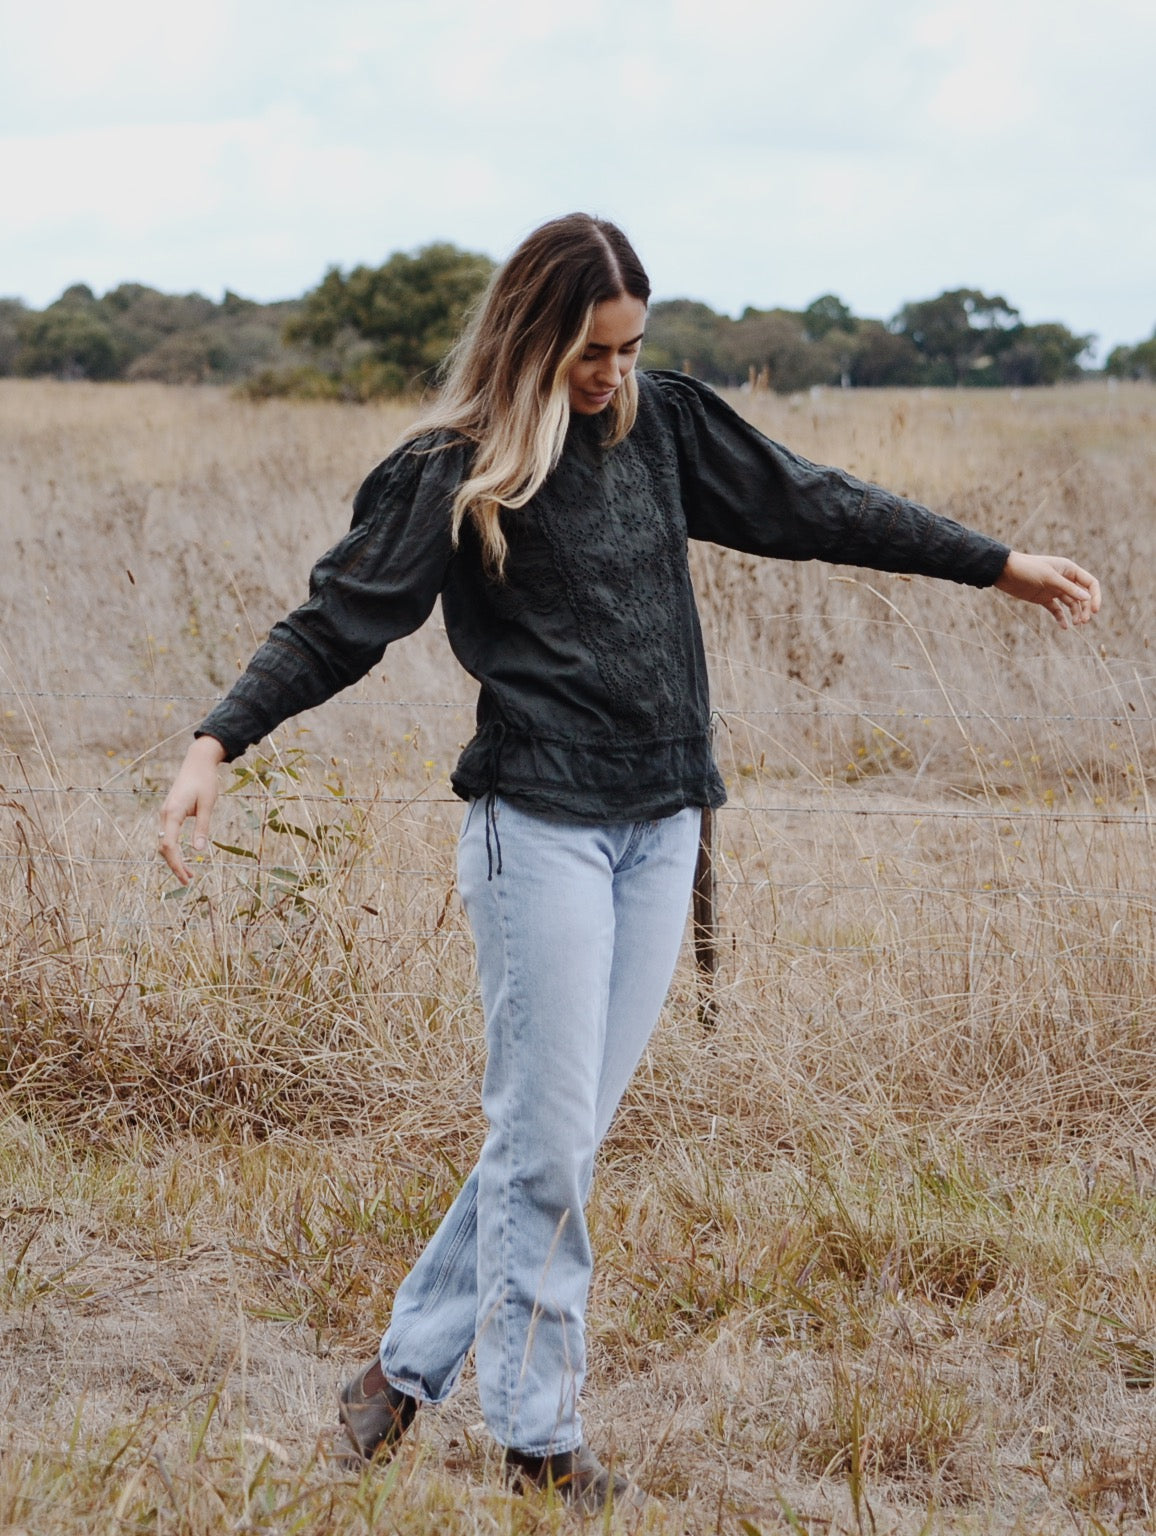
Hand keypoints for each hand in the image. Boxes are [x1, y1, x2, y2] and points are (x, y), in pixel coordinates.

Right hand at [158, 735, 226, 883]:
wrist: (197, 762)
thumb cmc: (205, 781)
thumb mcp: (207, 804)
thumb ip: (202, 827)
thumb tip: (198, 850)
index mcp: (173, 812)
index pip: (169, 845)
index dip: (176, 864)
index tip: (186, 877)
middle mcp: (165, 814)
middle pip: (164, 847)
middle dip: (175, 865)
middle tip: (189, 881)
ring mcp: (165, 814)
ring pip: (164, 842)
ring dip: (174, 858)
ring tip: (189, 873)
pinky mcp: (169, 813)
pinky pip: (167, 835)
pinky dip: (173, 849)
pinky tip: (182, 857)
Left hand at [995, 551, 1100, 628]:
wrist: (1004, 572)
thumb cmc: (1028, 569)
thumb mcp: (1049, 578)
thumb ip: (1068, 588)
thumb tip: (1087, 598)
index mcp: (1069, 569)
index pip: (1090, 583)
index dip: (1095, 596)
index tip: (1095, 611)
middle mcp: (1064, 579)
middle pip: (1082, 595)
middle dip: (1085, 608)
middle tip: (1083, 622)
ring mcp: (1054, 589)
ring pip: (1071, 603)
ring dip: (1076, 614)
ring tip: (1076, 624)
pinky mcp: (1044, 598)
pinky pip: (1056, 609)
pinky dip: (1061, 618)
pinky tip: (1064, 627)